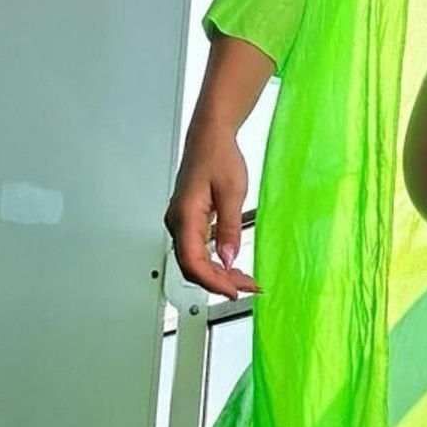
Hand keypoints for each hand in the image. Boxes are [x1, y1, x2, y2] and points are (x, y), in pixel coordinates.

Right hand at [164, 118, 261, 299]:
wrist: (210, 136)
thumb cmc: (219, 156)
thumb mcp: (232, 192)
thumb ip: (230, 228)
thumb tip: (228, 259)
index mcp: (184, 216)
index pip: (193, 262)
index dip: (213, 282)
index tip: (234, 291)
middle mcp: (177, 222)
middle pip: (193, 265)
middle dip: (220, 281)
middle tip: (249, 287)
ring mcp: (181, 221)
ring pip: (195, 259)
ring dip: (219, 272)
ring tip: (245, 279)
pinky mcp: (188, 219)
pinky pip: (197, 248)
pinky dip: (214, 259)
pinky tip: (231, 264)